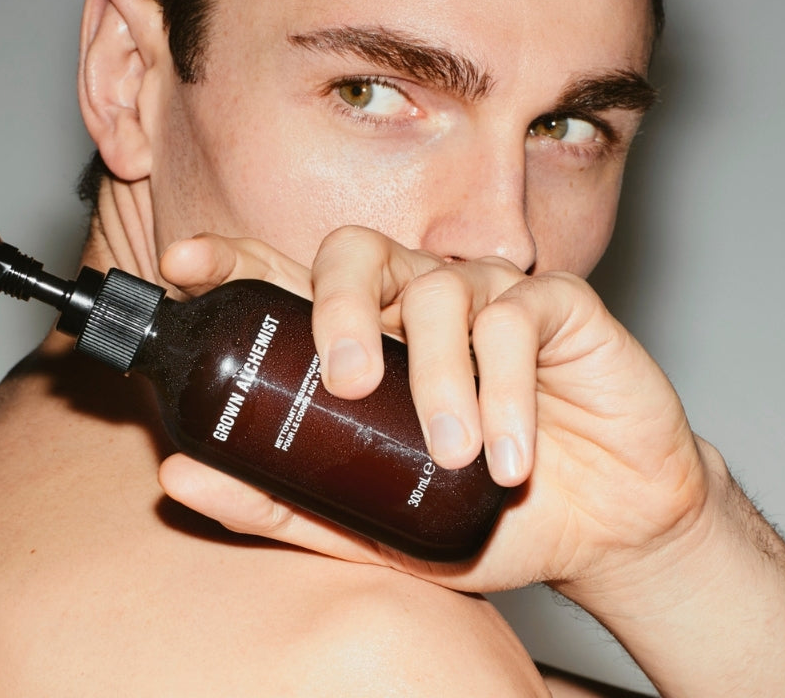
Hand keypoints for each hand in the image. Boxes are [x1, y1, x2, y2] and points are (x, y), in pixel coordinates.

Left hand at [153, 228, 713, 593]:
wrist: (607, 532)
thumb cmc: (491, 518)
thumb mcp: (374, 528)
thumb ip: (284, 504)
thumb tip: (178, 478)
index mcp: (366, 341)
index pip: (289, 278)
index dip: (235, 257)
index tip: (185, 265)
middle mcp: (418, 305)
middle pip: (355, 252)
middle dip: (335, 303)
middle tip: (346, 380)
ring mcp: (489, 297)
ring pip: (436, 292)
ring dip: (440, 377)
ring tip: (455, 454)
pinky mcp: (558, 306)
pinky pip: (515, 319)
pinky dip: (506, 389)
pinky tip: (510, 455)